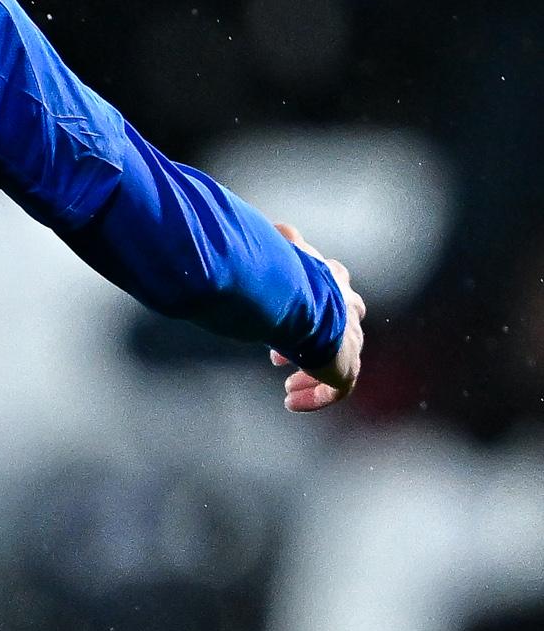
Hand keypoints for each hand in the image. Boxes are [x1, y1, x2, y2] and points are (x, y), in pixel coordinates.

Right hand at [269, 221, 363, 411]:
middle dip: (319, 343)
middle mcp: (348, 312)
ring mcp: (350, 342)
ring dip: (312, 375)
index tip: (284, 312)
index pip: (338, 290)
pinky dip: (314, 398)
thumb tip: (281, 227)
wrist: (300, 300)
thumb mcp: (284, 252)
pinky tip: (291, 403)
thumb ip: (284, 242)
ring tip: (289, 386)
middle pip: (348, 328)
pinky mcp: (346, 368)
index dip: (312, 306)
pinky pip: (336, 391)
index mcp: (335, 283)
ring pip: (341, 363)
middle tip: (281, 358)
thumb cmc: (286, 275)